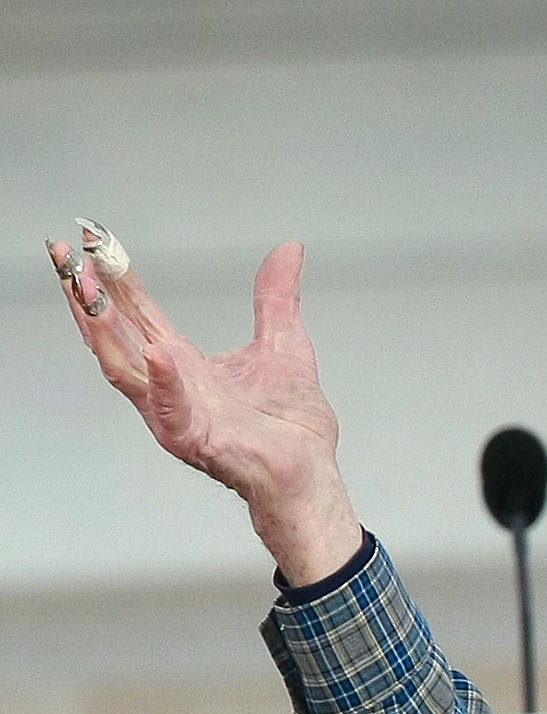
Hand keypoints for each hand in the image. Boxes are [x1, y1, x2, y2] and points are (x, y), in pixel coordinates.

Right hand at [49, 229, 363, 581]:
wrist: (311, 474)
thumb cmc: (291, 425)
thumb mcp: (284, 342)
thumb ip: (276, 296)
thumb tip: (288, 250)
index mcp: (181, 361)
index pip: (135, 311)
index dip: (113, 276)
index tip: (91, 240)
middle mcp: (167, 385)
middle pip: (115, 334)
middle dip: (87, 295)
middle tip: (67, 256)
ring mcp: (175, 414)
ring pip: (125, 369)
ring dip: (103, 330)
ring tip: (87, 292)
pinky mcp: (196, 441)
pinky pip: (172, 412)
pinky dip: (164, 384)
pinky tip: (157, 353)